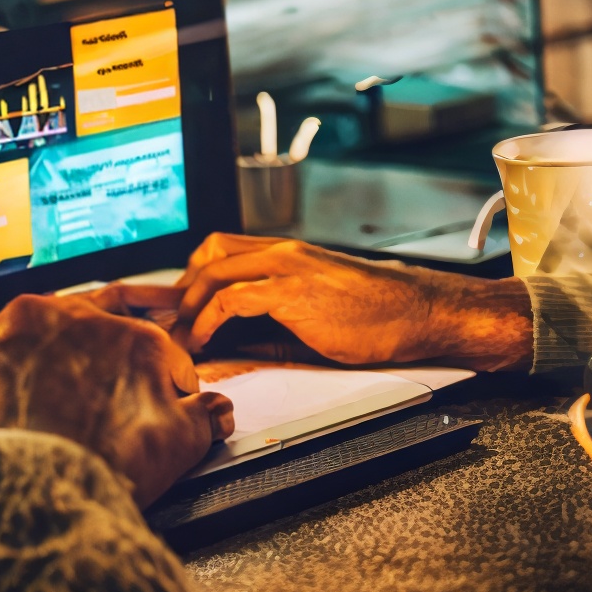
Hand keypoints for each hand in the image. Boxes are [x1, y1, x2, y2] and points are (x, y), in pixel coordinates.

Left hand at [0, 291, 234, 506]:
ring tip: (13, 382)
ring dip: (5, 355)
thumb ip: (200, 416)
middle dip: (78, 350)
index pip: (142, 338)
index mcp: (110, 328)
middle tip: (84, 381)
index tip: (157, 393)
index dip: (155, 370)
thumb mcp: (177, 439)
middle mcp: (51, 321)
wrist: (39, 493)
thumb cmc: (105, 459)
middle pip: (66, 324)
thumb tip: (216, 411)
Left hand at [170, 234, 532, 370]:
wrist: (418, 313)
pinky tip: (203, 339)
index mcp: (287, 252)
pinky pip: (231, 299)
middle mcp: (282, 251)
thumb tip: (236, 343)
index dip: (193, 276)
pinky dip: (207, 320)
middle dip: (183, 290)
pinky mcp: (292, 291)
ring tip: (181, 336)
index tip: (179, 305)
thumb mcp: (315, 308)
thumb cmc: (376, 314)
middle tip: (172, 321)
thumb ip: (274, 316)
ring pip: (214, 273)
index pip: (221, 249)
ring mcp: (286, 267)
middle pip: (209, 255)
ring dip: (189, 307)